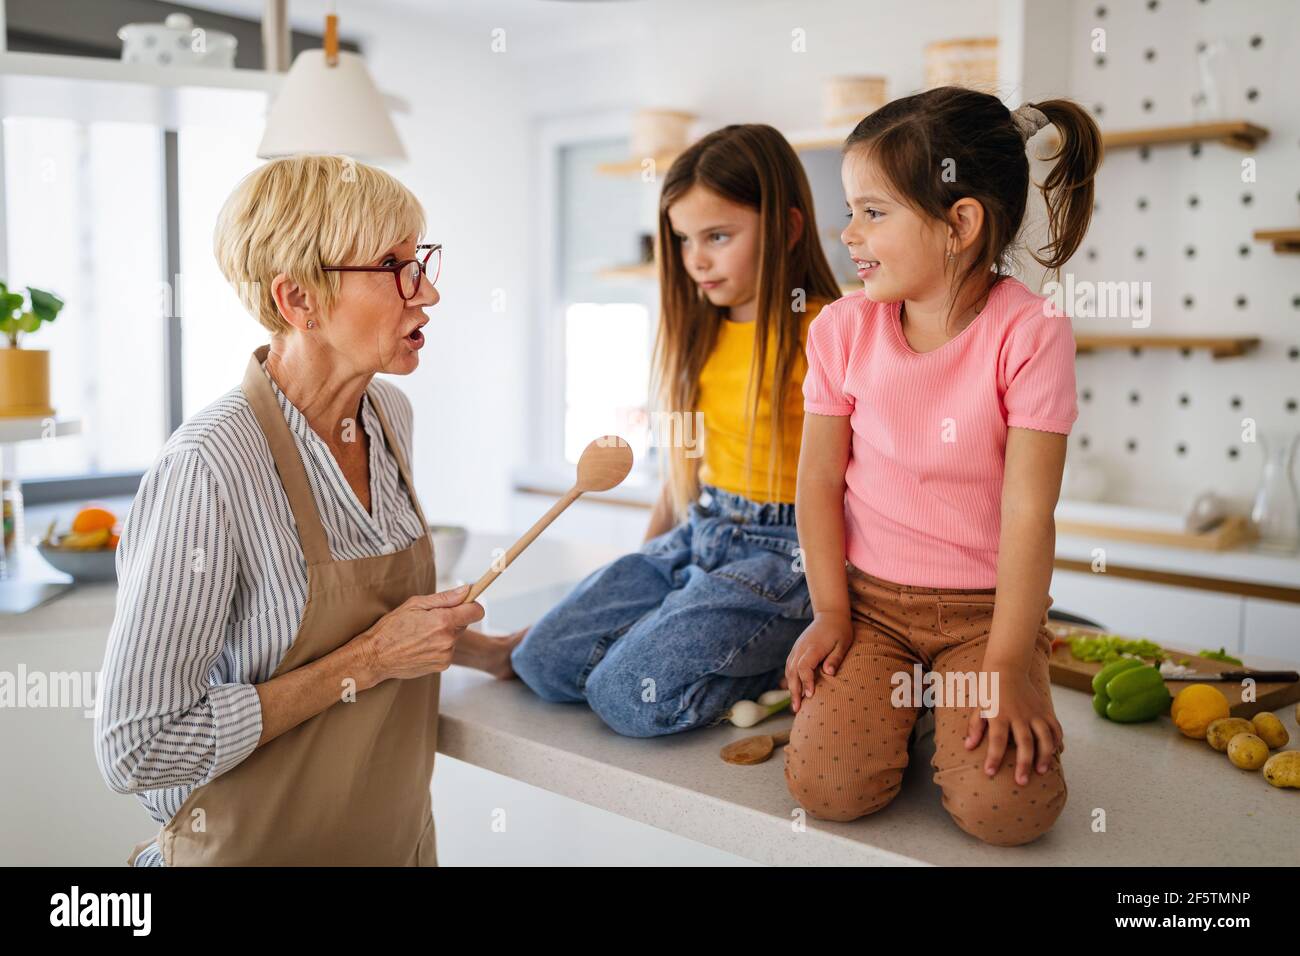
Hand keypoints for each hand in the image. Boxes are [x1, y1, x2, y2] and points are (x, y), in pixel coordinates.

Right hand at [354, 584, 484, 687]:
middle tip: (430, 619)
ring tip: (421, 634)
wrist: (376, 657)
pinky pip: (448, 650)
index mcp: (443, 621)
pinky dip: (439, 646)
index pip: (477, 611)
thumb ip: (445, 598)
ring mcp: (446, 655)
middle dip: (453, 618)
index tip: (465, 603)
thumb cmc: (391, 628)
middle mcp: (448, 640)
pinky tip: (421, 645)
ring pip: (455, 637)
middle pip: (465, 623)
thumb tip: (466, 590)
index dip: (472, 605)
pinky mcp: (442, 666)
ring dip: (444, 633)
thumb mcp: (415, 605)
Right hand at [785, 613, 853, 712]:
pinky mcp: (796, 649)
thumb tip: (829, 673)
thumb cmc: (840, 630)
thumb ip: (835, 658)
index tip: (811, 695)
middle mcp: (801, 648)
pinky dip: (790, 679)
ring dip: (791, 688)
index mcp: (813, 647)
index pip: (804, 667)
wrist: (830, 614)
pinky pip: (789, 666)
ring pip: (789, 670)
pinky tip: (794, 691)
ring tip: (795, 705)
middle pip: (793, 672)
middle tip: (798, 709)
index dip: (806, 682)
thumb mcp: (843, 643)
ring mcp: (797, 648)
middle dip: (795, 691)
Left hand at [964, 666, 1063, 785]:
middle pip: (1024, 742)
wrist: (1007, 667)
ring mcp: (1034, 712)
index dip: (993, 757)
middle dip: (1023, 763)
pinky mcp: (1045, 710)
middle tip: (1021, 782)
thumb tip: (968, 747)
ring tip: (1041, 771)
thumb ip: (975, 727)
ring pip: (1044, 737)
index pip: (996, 740)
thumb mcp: (979, 706)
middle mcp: (1019, 714)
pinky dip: (1057, 741)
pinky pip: (1055, 727)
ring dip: (1044, 755)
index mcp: (999, 714)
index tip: (990, 772)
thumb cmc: (989, 690)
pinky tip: (1056, 753)